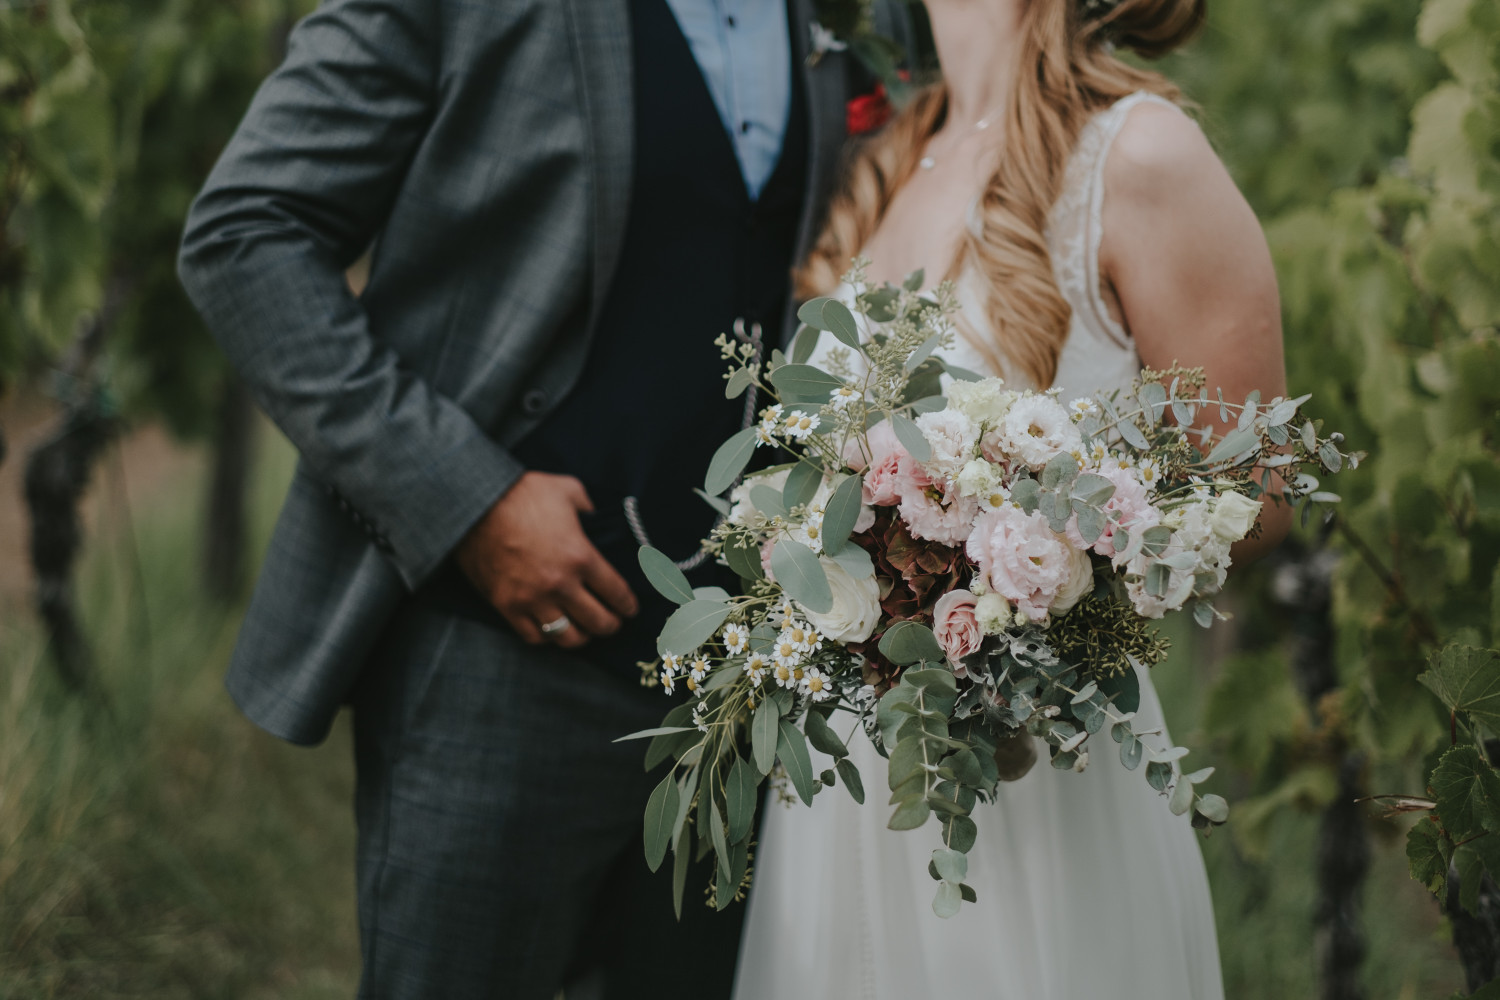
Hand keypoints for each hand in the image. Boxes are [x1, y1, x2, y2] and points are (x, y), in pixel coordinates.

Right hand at [454, 472, 637, 648]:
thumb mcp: (567, 489)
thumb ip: (589, 506)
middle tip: (613, 623)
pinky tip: (552, 629)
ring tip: (585, 631)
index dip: (628, 605)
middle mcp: (560, 583)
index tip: (630, 609)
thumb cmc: (522, 493)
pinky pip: (533, 637)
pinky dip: (547, 637)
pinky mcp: (507, 606)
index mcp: (581, 556)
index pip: (616, 593)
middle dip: (611, 625)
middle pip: (598, 621)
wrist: (474, 504)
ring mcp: (532, 598)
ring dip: (582, 637)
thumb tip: (596, 516)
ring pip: (568, 637)